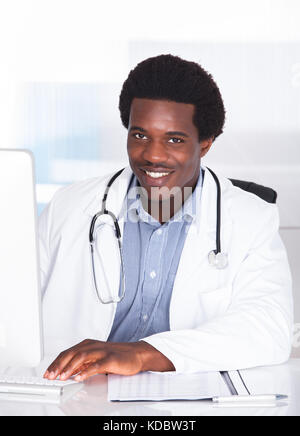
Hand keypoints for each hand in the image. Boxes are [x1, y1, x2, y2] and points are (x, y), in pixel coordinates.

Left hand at [43, 339, 174, 380]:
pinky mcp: (110, 359)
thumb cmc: (116, 357)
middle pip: (71, 353)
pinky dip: (86, 371)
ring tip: (61, 377)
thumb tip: (66, 372)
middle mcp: (92, 346)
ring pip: (81, 357)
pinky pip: (96, 365)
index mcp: (87, 345)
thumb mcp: (95, 358)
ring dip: (69, 368)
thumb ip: (82, 363)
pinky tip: (79, 377)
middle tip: (50, 376)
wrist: (136, 354)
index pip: (67, 353)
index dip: (55, 363)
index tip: (47, 373)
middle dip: (58, 366)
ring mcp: (101, 351)